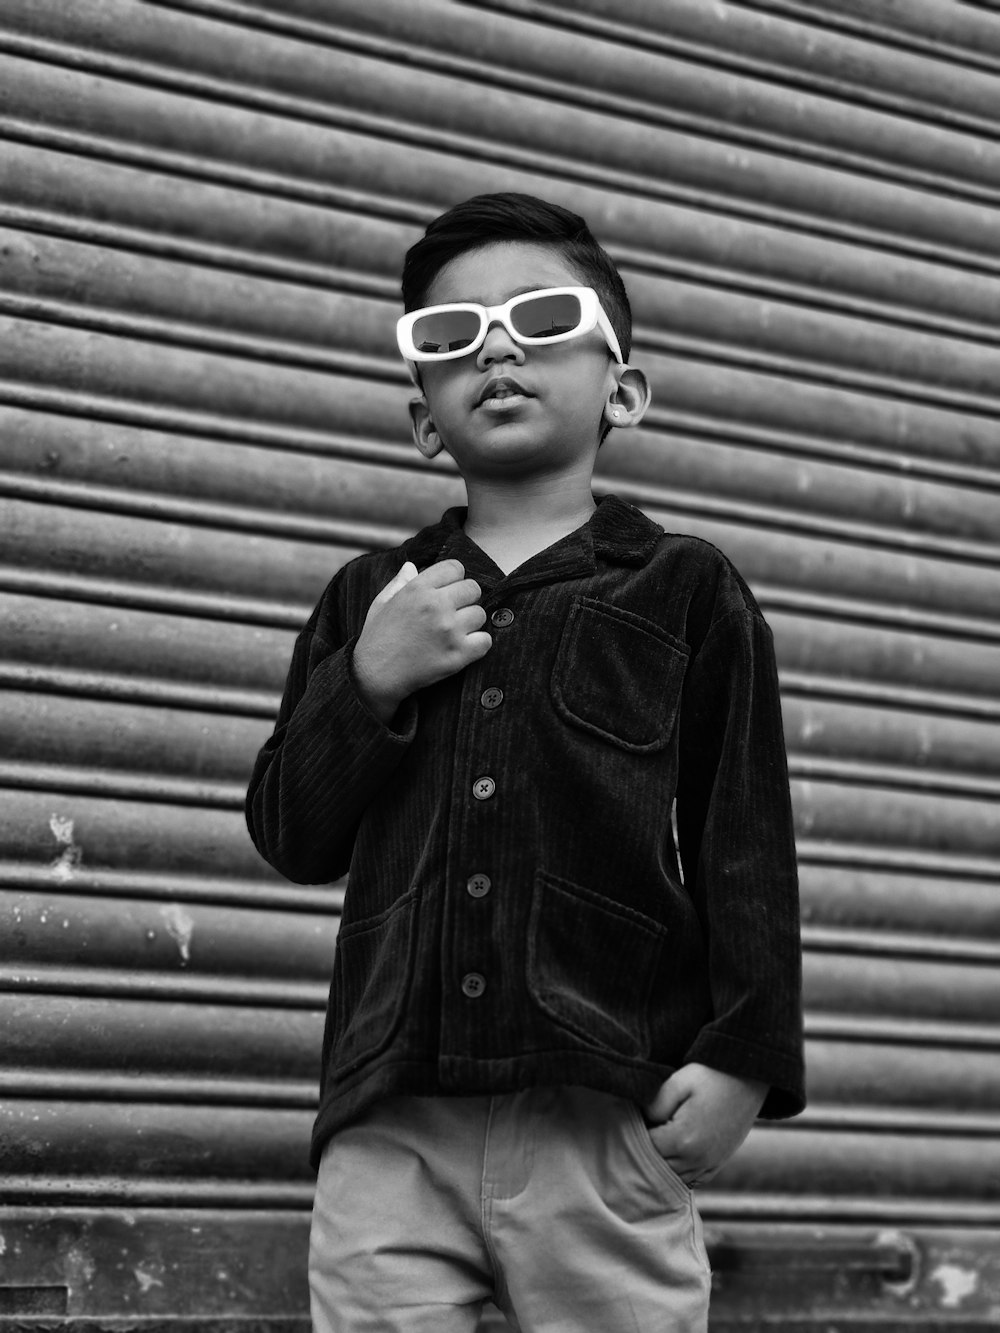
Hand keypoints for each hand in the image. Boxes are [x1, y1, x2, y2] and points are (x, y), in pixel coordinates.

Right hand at [353, 559, 491, 722]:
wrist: (375, 675)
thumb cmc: (377, 638)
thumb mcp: (381, 603)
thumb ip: (399, 583)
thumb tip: (411, 565)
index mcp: (418, 589)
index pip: (455, 567)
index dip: (454, 578)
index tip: (448, 590)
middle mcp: (436, 605)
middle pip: (473, 589)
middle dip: (466, 599)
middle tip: (454, 612)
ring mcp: (449, 630)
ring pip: (480, 614)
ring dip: (471, 622)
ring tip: (455, 632)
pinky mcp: (458, 654)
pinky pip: (485, 640)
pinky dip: (478, 644)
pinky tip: (464, 647)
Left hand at [642, 1063, 766, 1186]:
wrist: (748, 1076)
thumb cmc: (710, 1075)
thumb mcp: (677, 1082)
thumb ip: (654, 1105)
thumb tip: (643, 1121)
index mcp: (683, 1140)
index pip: (645, 1149)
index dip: (634, 1136)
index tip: (630, 1121)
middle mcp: (697, 1158)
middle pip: (658, 1168)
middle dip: (646, 1152)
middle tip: (638, 1132)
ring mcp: (711, 1163)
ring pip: (675, 1177)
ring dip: (662, 1164)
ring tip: (655, 1142)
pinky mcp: (719, 1161)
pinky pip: (694, 1178)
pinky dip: (680, 1172)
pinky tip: (673, 1155)